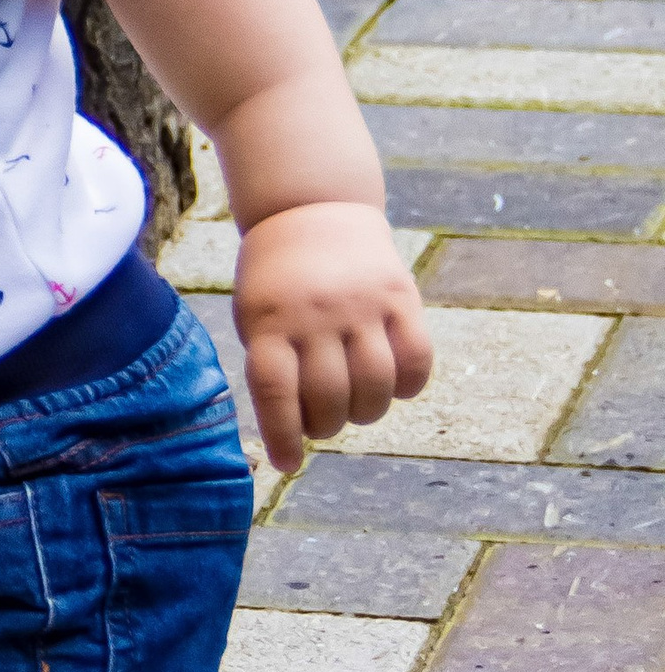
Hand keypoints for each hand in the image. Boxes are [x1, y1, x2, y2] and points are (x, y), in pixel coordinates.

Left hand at [232, 199, 431, 474]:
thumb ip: (272, 367)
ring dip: (367, 413)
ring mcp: (361, 305)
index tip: (289, 464)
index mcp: (269, 321)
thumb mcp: (254, 316)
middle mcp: (316, 314)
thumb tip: (295, 434)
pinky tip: (393, 385)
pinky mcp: (400, 296)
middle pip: (330, 397)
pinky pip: (417, 360)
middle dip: (326, 426)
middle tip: (323, 422)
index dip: (283, 436)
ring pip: (376, 387)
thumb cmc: (276, 281)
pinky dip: (408, 386)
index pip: (276, 392)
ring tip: (356, 406)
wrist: (310, 208)